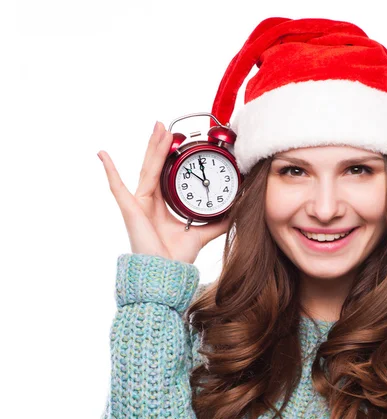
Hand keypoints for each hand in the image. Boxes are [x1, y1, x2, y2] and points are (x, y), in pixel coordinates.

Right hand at [97, 121, 230, 263]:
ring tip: (157, 129)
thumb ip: (217, 222)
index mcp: (162, 206)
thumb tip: (235, 211)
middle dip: (161, 146)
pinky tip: (102, 154)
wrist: (165, 272)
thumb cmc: (176, 257)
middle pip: (155, 167)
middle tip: (166, 127)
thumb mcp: (202, 234)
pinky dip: (109, 171)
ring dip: (151, 148)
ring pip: (145, 169)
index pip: (166, 175)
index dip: (171, 158)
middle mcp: (149, 202)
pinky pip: (117, 187)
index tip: (179, 142)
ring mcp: (138, 204)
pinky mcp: (130, 209)